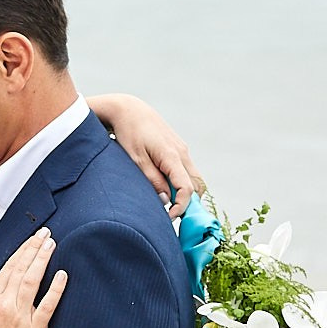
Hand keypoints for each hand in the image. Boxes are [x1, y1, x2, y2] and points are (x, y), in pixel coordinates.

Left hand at [90, 93, 205, 216]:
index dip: (181, 207)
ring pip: (194, 178)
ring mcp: (182, 149)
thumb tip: (166, 201)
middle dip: (190, 203)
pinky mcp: (178, 148)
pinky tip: (169, 189)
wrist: (129, 110)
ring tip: (170, 204)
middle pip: (197, 185)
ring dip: (187, 193)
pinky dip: (183, 183)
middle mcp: (182, 152)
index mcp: (172, 156)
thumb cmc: (129, 133)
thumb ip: (152, 180)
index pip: (187, 188)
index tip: (169, 217)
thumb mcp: (136, 160)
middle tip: (173, 215)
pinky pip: (188, 170)